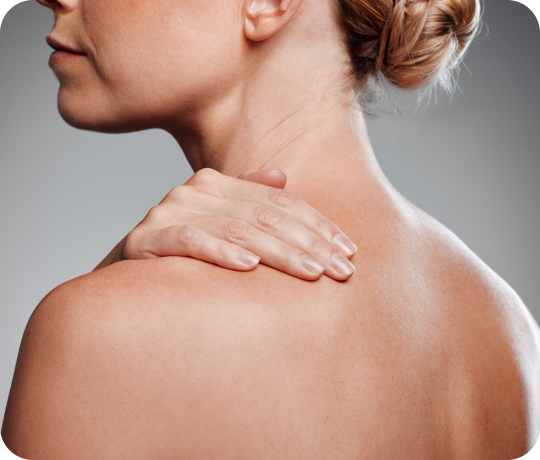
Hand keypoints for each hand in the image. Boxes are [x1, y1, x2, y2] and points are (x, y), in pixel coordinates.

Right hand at [95, 168, 356, 280]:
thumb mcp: (220, 224)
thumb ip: (249, 200)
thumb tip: (281, 176)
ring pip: (239, 228)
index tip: (348, 250)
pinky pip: (192, 241)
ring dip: (280, 252)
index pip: (281, 202)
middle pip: (266, 214)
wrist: (127, 274)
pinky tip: (249, 266)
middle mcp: (196, 191)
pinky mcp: (148, 237)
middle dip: (309, 243)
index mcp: (218, 184)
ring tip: (311, 272)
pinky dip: (222, 252)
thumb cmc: (183, 253)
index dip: (318, 225)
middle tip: (342, 270)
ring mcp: (171, 211)